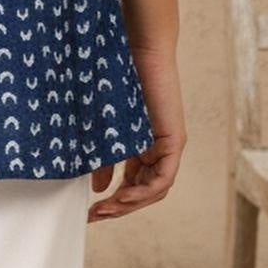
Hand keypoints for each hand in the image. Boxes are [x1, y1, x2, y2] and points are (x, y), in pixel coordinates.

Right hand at [87, 43, 185, 222]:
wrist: (136, 50)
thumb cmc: (118, 80)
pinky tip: (124, 195)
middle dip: (120, 208)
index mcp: (142, 146)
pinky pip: (164, 178)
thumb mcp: (106, 129)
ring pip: (155, 190)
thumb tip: (98, 188)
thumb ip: (104, 158)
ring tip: (107, 209)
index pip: (133, 184)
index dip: (115, 201)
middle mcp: (158, 150)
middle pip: (144, 192)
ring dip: (131, 203)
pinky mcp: (174, 141)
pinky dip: (144, 191)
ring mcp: (169, 147)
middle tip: (96, 216)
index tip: (92, 210)